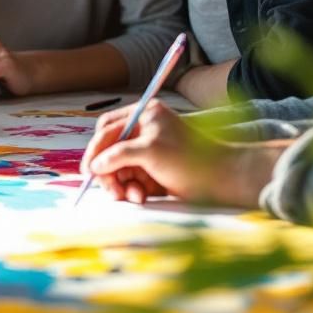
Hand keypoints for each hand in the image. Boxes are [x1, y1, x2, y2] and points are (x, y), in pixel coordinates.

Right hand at [80, 100, 278, 206]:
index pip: (108, 129)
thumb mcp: (151, 152)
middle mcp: (144, 131)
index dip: (95, 149)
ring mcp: (148, 152)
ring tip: (131, 196)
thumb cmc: (191, 159)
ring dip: (121, 185)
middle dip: (108, 172)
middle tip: (111, 190)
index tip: (89, 171)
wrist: (223, 180)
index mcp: (144, 116)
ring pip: (119, 169)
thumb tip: (95, 165)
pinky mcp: (153, 171)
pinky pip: (131, 181)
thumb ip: (119, 154)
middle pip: (110, 151)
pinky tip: (142, 197)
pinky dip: (133, 190)